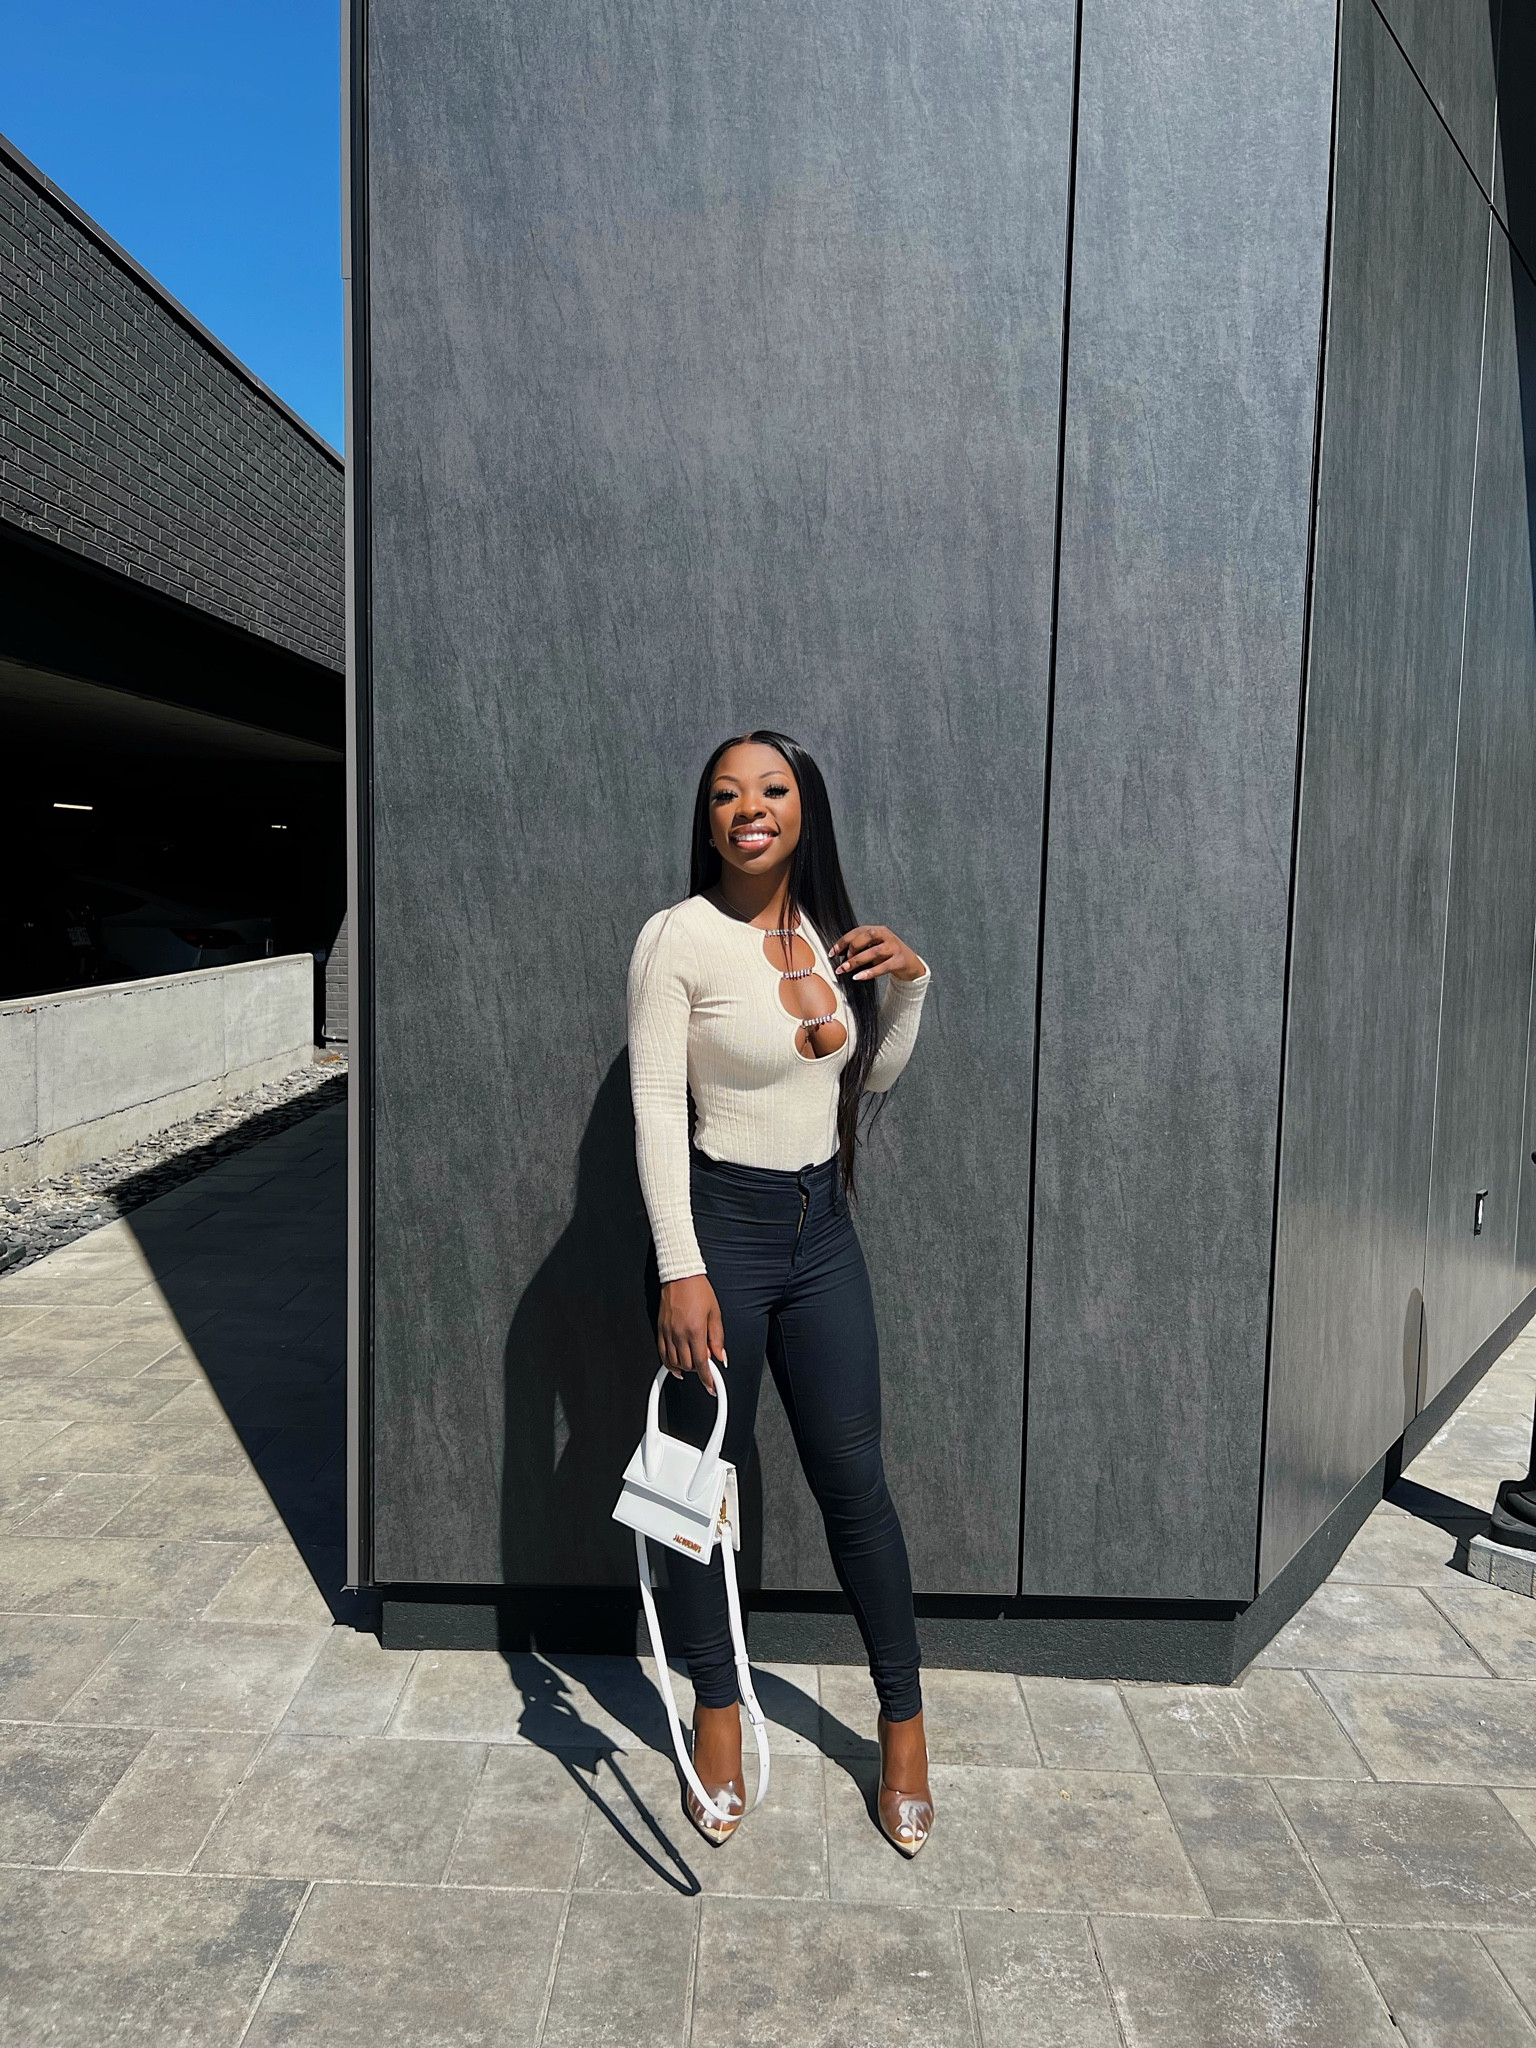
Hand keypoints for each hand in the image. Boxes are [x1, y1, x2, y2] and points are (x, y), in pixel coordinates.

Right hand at [658, 1275, 726, 1392]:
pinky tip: (676, 1365)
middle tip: (706, 1362)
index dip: (707, 1378)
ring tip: (693, 1362)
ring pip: (674, 1362)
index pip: (701, 1363)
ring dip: (685, 1367)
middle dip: (698, 1369)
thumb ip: (718, 1338)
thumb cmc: (699, 1291)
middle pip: (688, 1365)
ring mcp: (668, 1332)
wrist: (681, 1276)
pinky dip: (669, 1363)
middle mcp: (679, 1334)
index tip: (712, 1387)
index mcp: (695, 1330)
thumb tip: (721, 1356)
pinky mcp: (660, 1330)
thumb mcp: (715, 1314)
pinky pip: (663, 1353)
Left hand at [830, 924, 926, 982]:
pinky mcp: (900, 961)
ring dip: (857, 961)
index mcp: (879, 930)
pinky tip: (858, 977)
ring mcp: (894, 948)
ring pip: (874, 951)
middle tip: (842, 960)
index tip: (833, 953)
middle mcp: (887, 936)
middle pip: (867, 936)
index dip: (843, 941)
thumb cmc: (889, 956)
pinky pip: (883, 967)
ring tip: (844, 969)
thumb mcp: (875, 948)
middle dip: (852, 947)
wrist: (911, 964)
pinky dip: (869, 972)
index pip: (858, 931)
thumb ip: (861, 948)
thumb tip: (840, 956)